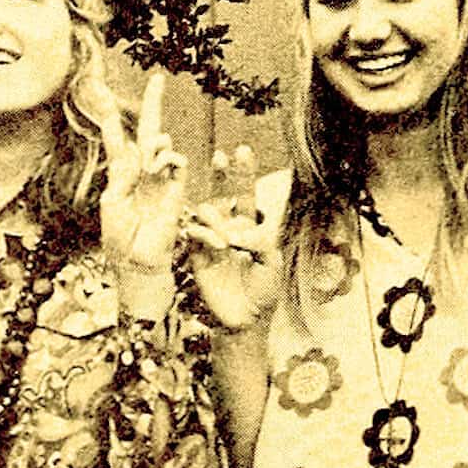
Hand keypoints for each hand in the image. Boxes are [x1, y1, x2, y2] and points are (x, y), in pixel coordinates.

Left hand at [99, 72, 189, 270]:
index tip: (102, 93)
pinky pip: (176, 160)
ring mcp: (161, 178)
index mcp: (122, 173)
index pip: (118, 139)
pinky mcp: (177, 188)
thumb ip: (121, 172)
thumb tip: (134, 148)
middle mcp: (142, 171)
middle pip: (149, 129)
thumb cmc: (119, 237)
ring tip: (146, 167)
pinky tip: (157, 170)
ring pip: (161, 142)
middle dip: (153, 103)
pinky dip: (166, 158)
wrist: (138, 261)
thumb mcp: (111, 201)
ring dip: (154, 146)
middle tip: (158, 79)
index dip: (112, 118)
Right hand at [183, 145, 282, 329]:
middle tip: (220, 158)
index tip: (242, 149)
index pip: (244, 193)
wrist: (247, 319)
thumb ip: (259, 239)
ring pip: (205, 211)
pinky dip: (207, 234)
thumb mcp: (273, 260)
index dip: (242, 172)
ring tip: (227, 240)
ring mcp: (210, 239)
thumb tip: (235, 230)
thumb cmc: (264, 290)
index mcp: (249, 226)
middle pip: (220, 193)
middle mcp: (228, 228)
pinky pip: (195, 233)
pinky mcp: (196, 254)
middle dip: (220, 173)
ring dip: (216, 217)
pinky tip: (220, 246)